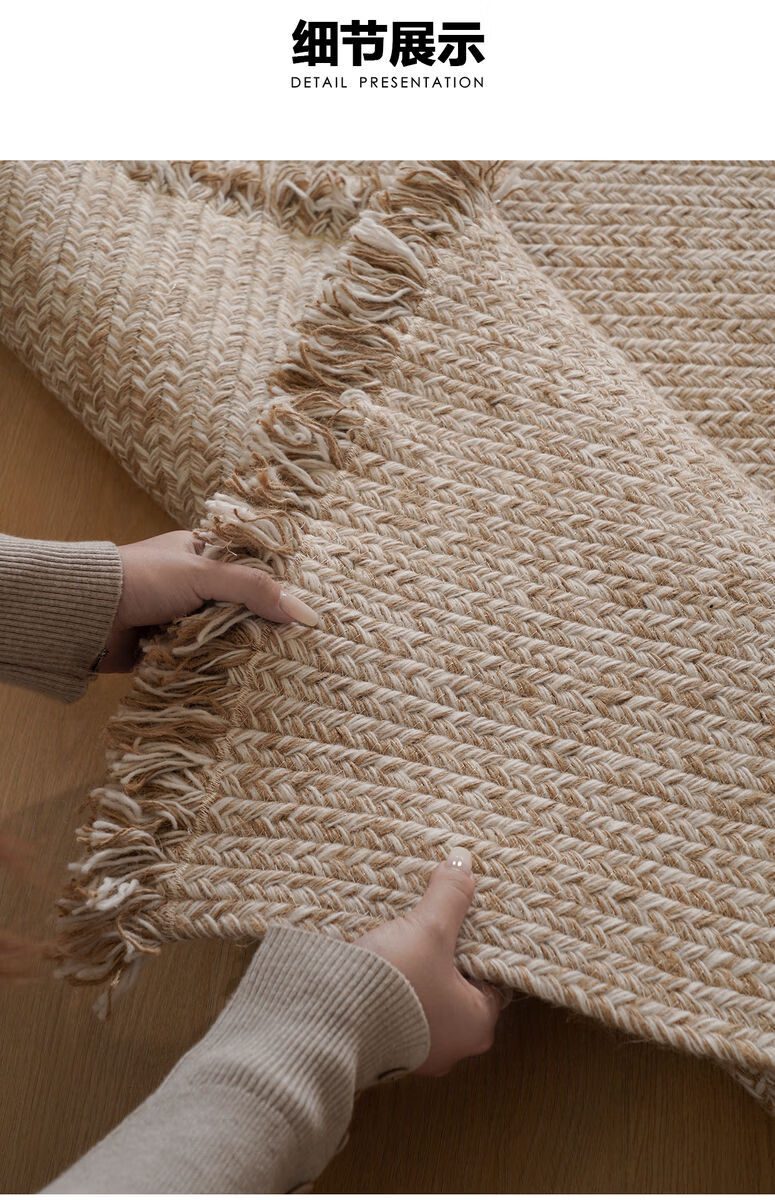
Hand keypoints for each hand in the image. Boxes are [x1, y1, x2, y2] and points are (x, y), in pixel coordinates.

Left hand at [98, 530, 318, 672]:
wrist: (85, 614)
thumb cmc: (142, 579)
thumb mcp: (204, 575)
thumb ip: (254, 590)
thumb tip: (307, 613)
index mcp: (201, 554)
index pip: (251, 570)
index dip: (276, 590)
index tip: (305, 615)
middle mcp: (192, 584)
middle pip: (240, 607)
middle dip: (259, 626)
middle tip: (295, 647)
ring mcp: (179, 617)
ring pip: (221, 635)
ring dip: (235, 649)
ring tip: (272, 666)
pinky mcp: (167, 647)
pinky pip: (200, 658)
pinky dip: (212, 666)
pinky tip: (237, 678)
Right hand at [356, 848, 501, 1075]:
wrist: (330, 1023)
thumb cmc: (394, 987)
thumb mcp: (428, 931)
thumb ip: (450, 895)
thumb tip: (463, 859)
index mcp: (477, 1025)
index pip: (492, 976)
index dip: (480, 943)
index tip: (466, 916)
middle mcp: (452, 1044)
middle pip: (458, 983)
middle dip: (445, 952)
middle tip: (435, 919)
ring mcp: (417, 1049)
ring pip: (427, 994)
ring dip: (418, 966)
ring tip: (408, 932)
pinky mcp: (386, 1044)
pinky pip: (399, 1004)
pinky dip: (396, 982)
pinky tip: (384, 955)